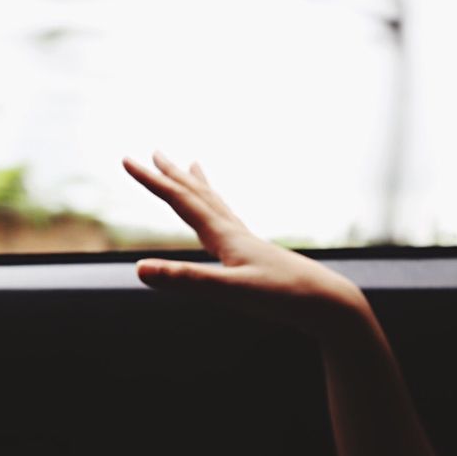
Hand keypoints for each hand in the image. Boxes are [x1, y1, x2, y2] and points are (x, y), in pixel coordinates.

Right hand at [122, 152, 372, 340]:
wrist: (328, 304)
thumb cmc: (283, 297)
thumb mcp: (230, 292)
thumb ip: (186, 280)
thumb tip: (139, 268)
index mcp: (225, 236)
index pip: (181, 201)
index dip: (152, 181)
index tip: (127, 159)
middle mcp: (236, 233)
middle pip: (199, 195)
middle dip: (173, 175)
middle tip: (156, 151)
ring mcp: (249, 244)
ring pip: (217, 205)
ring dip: (199, 186)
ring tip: (193, 166)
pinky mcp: (259, 258)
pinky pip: (231, 224)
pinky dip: (219, 212)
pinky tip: (223, 223)